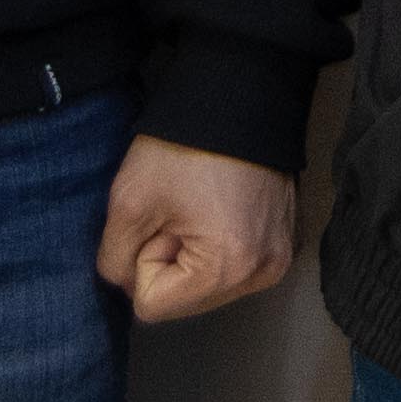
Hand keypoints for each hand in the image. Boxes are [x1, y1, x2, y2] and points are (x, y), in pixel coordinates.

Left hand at [98, 136, 303, 323]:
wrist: (240, 96)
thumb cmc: (183, 147)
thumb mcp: (128, 202)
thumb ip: (114, 261)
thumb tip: (129, 284)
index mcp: (228, 268)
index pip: (153, 305)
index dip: (143, 259)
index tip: (161, 218)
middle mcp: (263, 274)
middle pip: (185, 302)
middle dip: (170, 261)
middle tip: (181, 209)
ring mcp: (280, 259)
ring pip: (208, 287)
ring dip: (193, 254)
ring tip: (200, 205)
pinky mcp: (286, 242)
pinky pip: (235, 267)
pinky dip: (219, 246)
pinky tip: (220, 207)